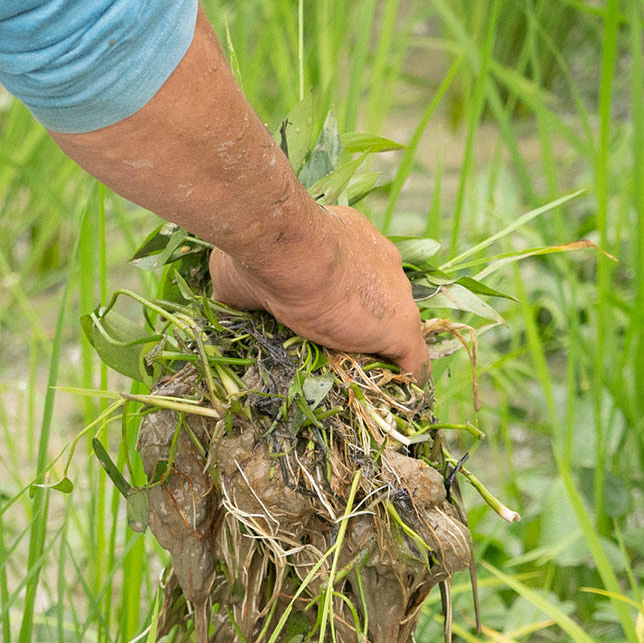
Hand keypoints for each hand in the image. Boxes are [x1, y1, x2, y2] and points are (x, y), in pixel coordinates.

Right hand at [208, 204, 427, 377]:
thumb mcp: (242, 272)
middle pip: (381, 301)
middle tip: (338, 354)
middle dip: (364, 325)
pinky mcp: (401, 325)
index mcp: (349, 240)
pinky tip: (394, 402)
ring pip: (398, 330)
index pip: (356, 275)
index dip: (343, 301)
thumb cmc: (260, 254)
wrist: (289, 248)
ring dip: (382, 354)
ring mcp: (397, 292)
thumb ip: (250, 292)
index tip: (326, 322)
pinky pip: (413, 361)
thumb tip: (229, 304)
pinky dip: (406, 381)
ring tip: (365, 386)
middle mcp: (382, 260)